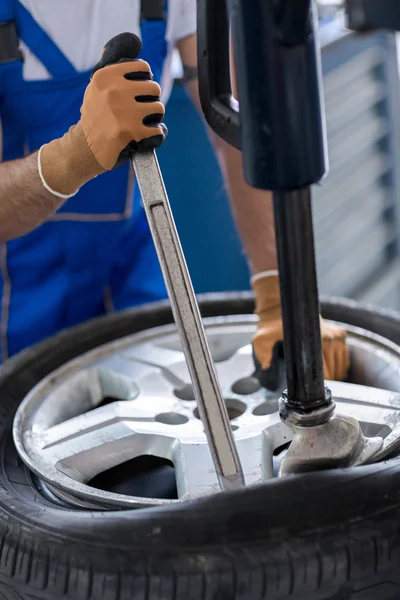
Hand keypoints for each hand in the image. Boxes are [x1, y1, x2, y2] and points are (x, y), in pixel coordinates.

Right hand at [39, 34, 166, 197]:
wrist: (84, 149)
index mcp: (106, 76)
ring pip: (159, 108)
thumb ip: (113, 67)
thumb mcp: (96, 87)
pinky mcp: (131, 132)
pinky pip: (159, 130)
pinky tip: (146, 137)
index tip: (140, 92)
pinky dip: (156, 136)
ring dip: (154, 118)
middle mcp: (114, 91)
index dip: (145, 81)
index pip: (143, 69)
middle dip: (151, 100)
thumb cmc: (95, 117)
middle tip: (141, 110)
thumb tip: (131, 41)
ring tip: (144, 123)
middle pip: (154, 88)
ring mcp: (124, 112)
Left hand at [252, 272, 349, 389]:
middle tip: (316, 388)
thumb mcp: (262, 340)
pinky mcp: (340, 333)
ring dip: (335, 374)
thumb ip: (263, 354)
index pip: (322, 371)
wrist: (282, 308)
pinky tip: (332, 369)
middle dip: (327, 380)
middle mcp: (328, 338)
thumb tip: (267, 367)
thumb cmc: (273, 326)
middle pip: (334, 370)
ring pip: (341, 364)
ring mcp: (335, 335)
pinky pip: (344, 355)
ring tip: (324, 380)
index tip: (312, 390)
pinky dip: (340, 365)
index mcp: (313, 341)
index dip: (317, 384)